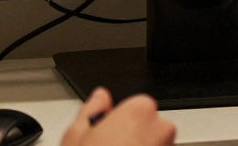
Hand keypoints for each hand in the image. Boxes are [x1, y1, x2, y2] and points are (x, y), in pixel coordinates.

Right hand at [60, 88, 174, 145]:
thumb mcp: (75, 135)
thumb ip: (91, 109)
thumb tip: (100, 96)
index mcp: (140, 111)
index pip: (134, 108)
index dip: (116, 123)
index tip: (104, 135)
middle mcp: (162, 129)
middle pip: (147, 127)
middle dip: (132, 137)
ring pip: (154, 144)